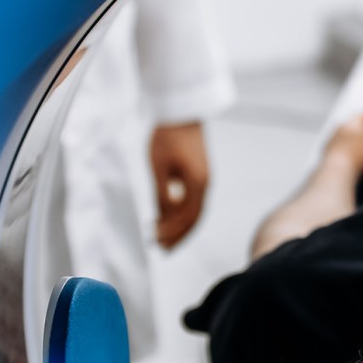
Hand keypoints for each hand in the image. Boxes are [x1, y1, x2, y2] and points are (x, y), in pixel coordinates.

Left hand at [149, 121, 209, 248]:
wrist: (181, 113)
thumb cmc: (168, 137)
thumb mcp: (159, 167)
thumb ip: (161, 194)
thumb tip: (161, 217)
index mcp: (198, 184)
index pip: (187, 217)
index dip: (173, 232)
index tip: (156, 242)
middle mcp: (205, 184)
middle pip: (194, 218)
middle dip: (178, 235)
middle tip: (162, 249)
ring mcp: (204, 179)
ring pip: (194, 211)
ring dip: (179, 226)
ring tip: (163, 237)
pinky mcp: (199, 174)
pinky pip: (192, 200)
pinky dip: (181, 212)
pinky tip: (167, 216)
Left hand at [323, 84, 362, 175]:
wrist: (337, 175)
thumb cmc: (360, 150)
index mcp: (352, 122)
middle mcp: (339, 134)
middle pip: (359, 131)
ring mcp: (333, 151)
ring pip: (350, 147)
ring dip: (360, 150)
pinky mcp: (330, 169)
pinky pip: (344, 163)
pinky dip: (353, 165)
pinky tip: (359, 173)